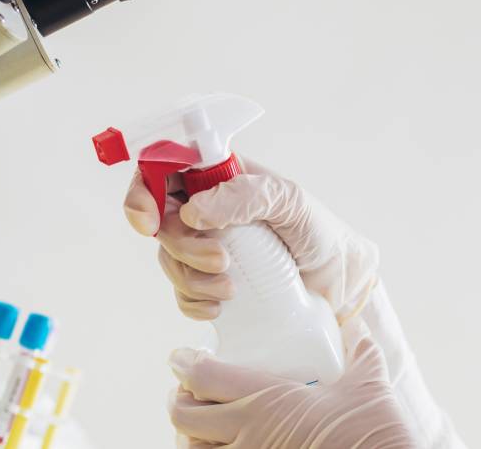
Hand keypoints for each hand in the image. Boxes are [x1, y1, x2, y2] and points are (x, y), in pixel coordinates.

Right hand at [123, 158, 378, 321]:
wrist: (339, 281)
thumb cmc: (318, 229)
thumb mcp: (290, 200)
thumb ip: (246, 195)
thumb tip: (194, 210)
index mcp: (216, 176)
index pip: (159, 171)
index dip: (141, 194)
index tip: (148, 223)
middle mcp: (204, 209)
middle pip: (161, 223)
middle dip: (183, 247)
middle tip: (223, 260)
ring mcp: (203, 246)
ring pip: (169, 260)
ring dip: (192, 278)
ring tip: (232, 288)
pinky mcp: (209, 281)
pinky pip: (181, 293)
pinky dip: (193, 302)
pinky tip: (220, 308)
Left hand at [168, 317, 416, 448]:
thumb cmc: (376, 433)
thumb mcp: (369, 386)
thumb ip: (360, 354)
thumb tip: (361, 333)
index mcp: (267, 398)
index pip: (203, 376)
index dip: (183, 364)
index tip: (181, 357)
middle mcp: (249, 432)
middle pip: (183, 414)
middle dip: (179, 400)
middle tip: (188, 391)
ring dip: (189, 435)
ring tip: (199, 426)